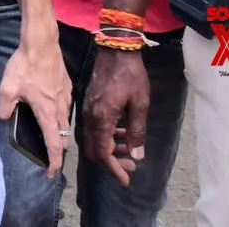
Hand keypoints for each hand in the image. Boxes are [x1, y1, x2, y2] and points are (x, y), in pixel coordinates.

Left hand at [0, 32, 71, 180]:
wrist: (41, 43)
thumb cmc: (25, 65)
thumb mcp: (8, 87)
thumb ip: (4, 107)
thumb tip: (4, 118)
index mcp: (48, 112)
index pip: (54, 145)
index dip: (54, 162)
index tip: (51, 173)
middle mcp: (61, 108)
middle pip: (63, 136)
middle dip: (58, 148)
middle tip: (47, 152)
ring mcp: (66, 96)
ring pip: (66, 122)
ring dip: (59, 131)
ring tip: (48, 131)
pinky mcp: (67, 85)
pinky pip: (66, 106)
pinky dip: (60, 114)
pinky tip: (50, 107)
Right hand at [83, 48, 149, 186]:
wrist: (116, 48)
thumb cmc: (130, 75)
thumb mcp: (140, 104)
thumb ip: (137, 131)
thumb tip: (136, 156)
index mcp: (101, 118)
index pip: (103, 153)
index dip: (114, 169)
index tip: (126, 180)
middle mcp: (90, 116)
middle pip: (95, 149)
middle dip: (112, 162)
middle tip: (131, 166)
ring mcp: (88, 109)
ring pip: (95, 138)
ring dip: (111, 148)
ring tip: (131, 149)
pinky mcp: (90, 102)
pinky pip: (96, 127)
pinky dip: (108, 135)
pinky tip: (124, 131)